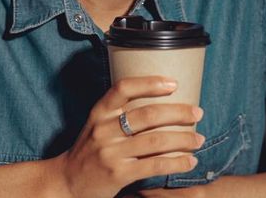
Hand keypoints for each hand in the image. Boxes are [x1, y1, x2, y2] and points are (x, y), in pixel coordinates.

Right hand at [48, 76, 205, 197]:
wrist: (66, 182)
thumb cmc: (88, 152)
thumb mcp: (96, 126)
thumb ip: (118, 115)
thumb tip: (160, 105)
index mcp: (99, 113)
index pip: (124, 88)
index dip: (150, 83)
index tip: (173, 83)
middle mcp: (104, 130)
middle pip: (148, 114)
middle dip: (179, 112)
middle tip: (198, 113)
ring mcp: (111, 152)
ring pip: (156, 140)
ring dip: (184, 139)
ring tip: (199, 139)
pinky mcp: (119, 174)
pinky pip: (155, 165)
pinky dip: (177, 162)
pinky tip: (190, 161)